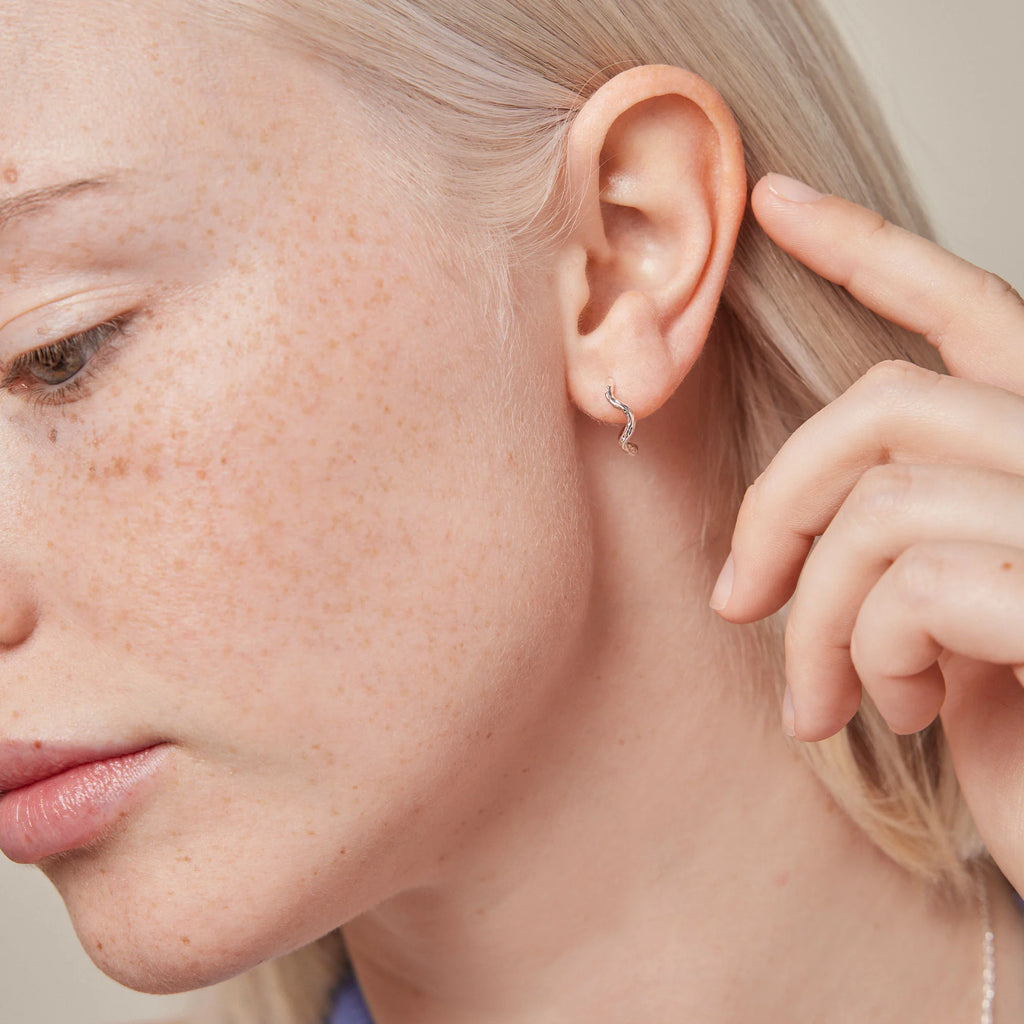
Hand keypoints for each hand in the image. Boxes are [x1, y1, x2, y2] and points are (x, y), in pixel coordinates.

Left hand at [711, 173, 1023, 889]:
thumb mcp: (958, 612)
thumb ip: (908, 531)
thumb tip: (796, 525)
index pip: (968, 308)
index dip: (866, 246)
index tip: (773, 201)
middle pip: (879, 408)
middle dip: (778, 508)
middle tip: (735, 603)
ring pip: (877, 506)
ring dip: (818, 617)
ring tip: (830, 697)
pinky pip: (910, 584)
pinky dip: (870, 657)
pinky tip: (909, 714)